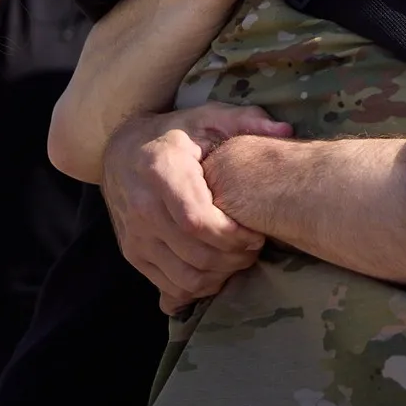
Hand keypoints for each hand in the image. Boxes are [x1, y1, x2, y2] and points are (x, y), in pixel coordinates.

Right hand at [101, 104, 291, 313]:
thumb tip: (286, 132)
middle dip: (234, 258)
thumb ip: (246, 121)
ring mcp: (134, 235)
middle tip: (255, 248)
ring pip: (184, 277)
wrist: (119, 151)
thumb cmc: (174, 134)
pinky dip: (199, 288)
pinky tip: (217, 270)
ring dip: (220, 276)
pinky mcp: (132, 254)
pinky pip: (170, 286)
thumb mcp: (206, 117)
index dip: (232, 236)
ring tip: (239, 258)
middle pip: (195, 253)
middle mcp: (142, 207)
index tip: (256, 234)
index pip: (197, 220)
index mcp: (161, 170)